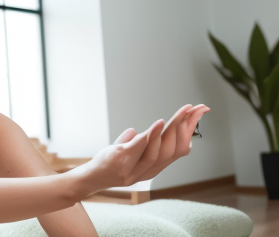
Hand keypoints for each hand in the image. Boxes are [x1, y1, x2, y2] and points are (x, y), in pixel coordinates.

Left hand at [72, 104, 209, 193]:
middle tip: (196, 109)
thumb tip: (134, 131)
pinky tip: (160, 122)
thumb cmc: (108, 165)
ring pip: (161, 150)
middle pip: (175, 150)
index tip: (198, 114)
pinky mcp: (123, 159)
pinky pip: (141, 146)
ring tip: (184, 112)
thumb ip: (132, 143)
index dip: (190, 132)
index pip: (179, 150)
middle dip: (187, 127)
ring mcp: (135, 166)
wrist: (90, 179)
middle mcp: (149, 170)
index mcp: (154, 168)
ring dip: (174, 129)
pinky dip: (152, 134)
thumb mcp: (125, 153)